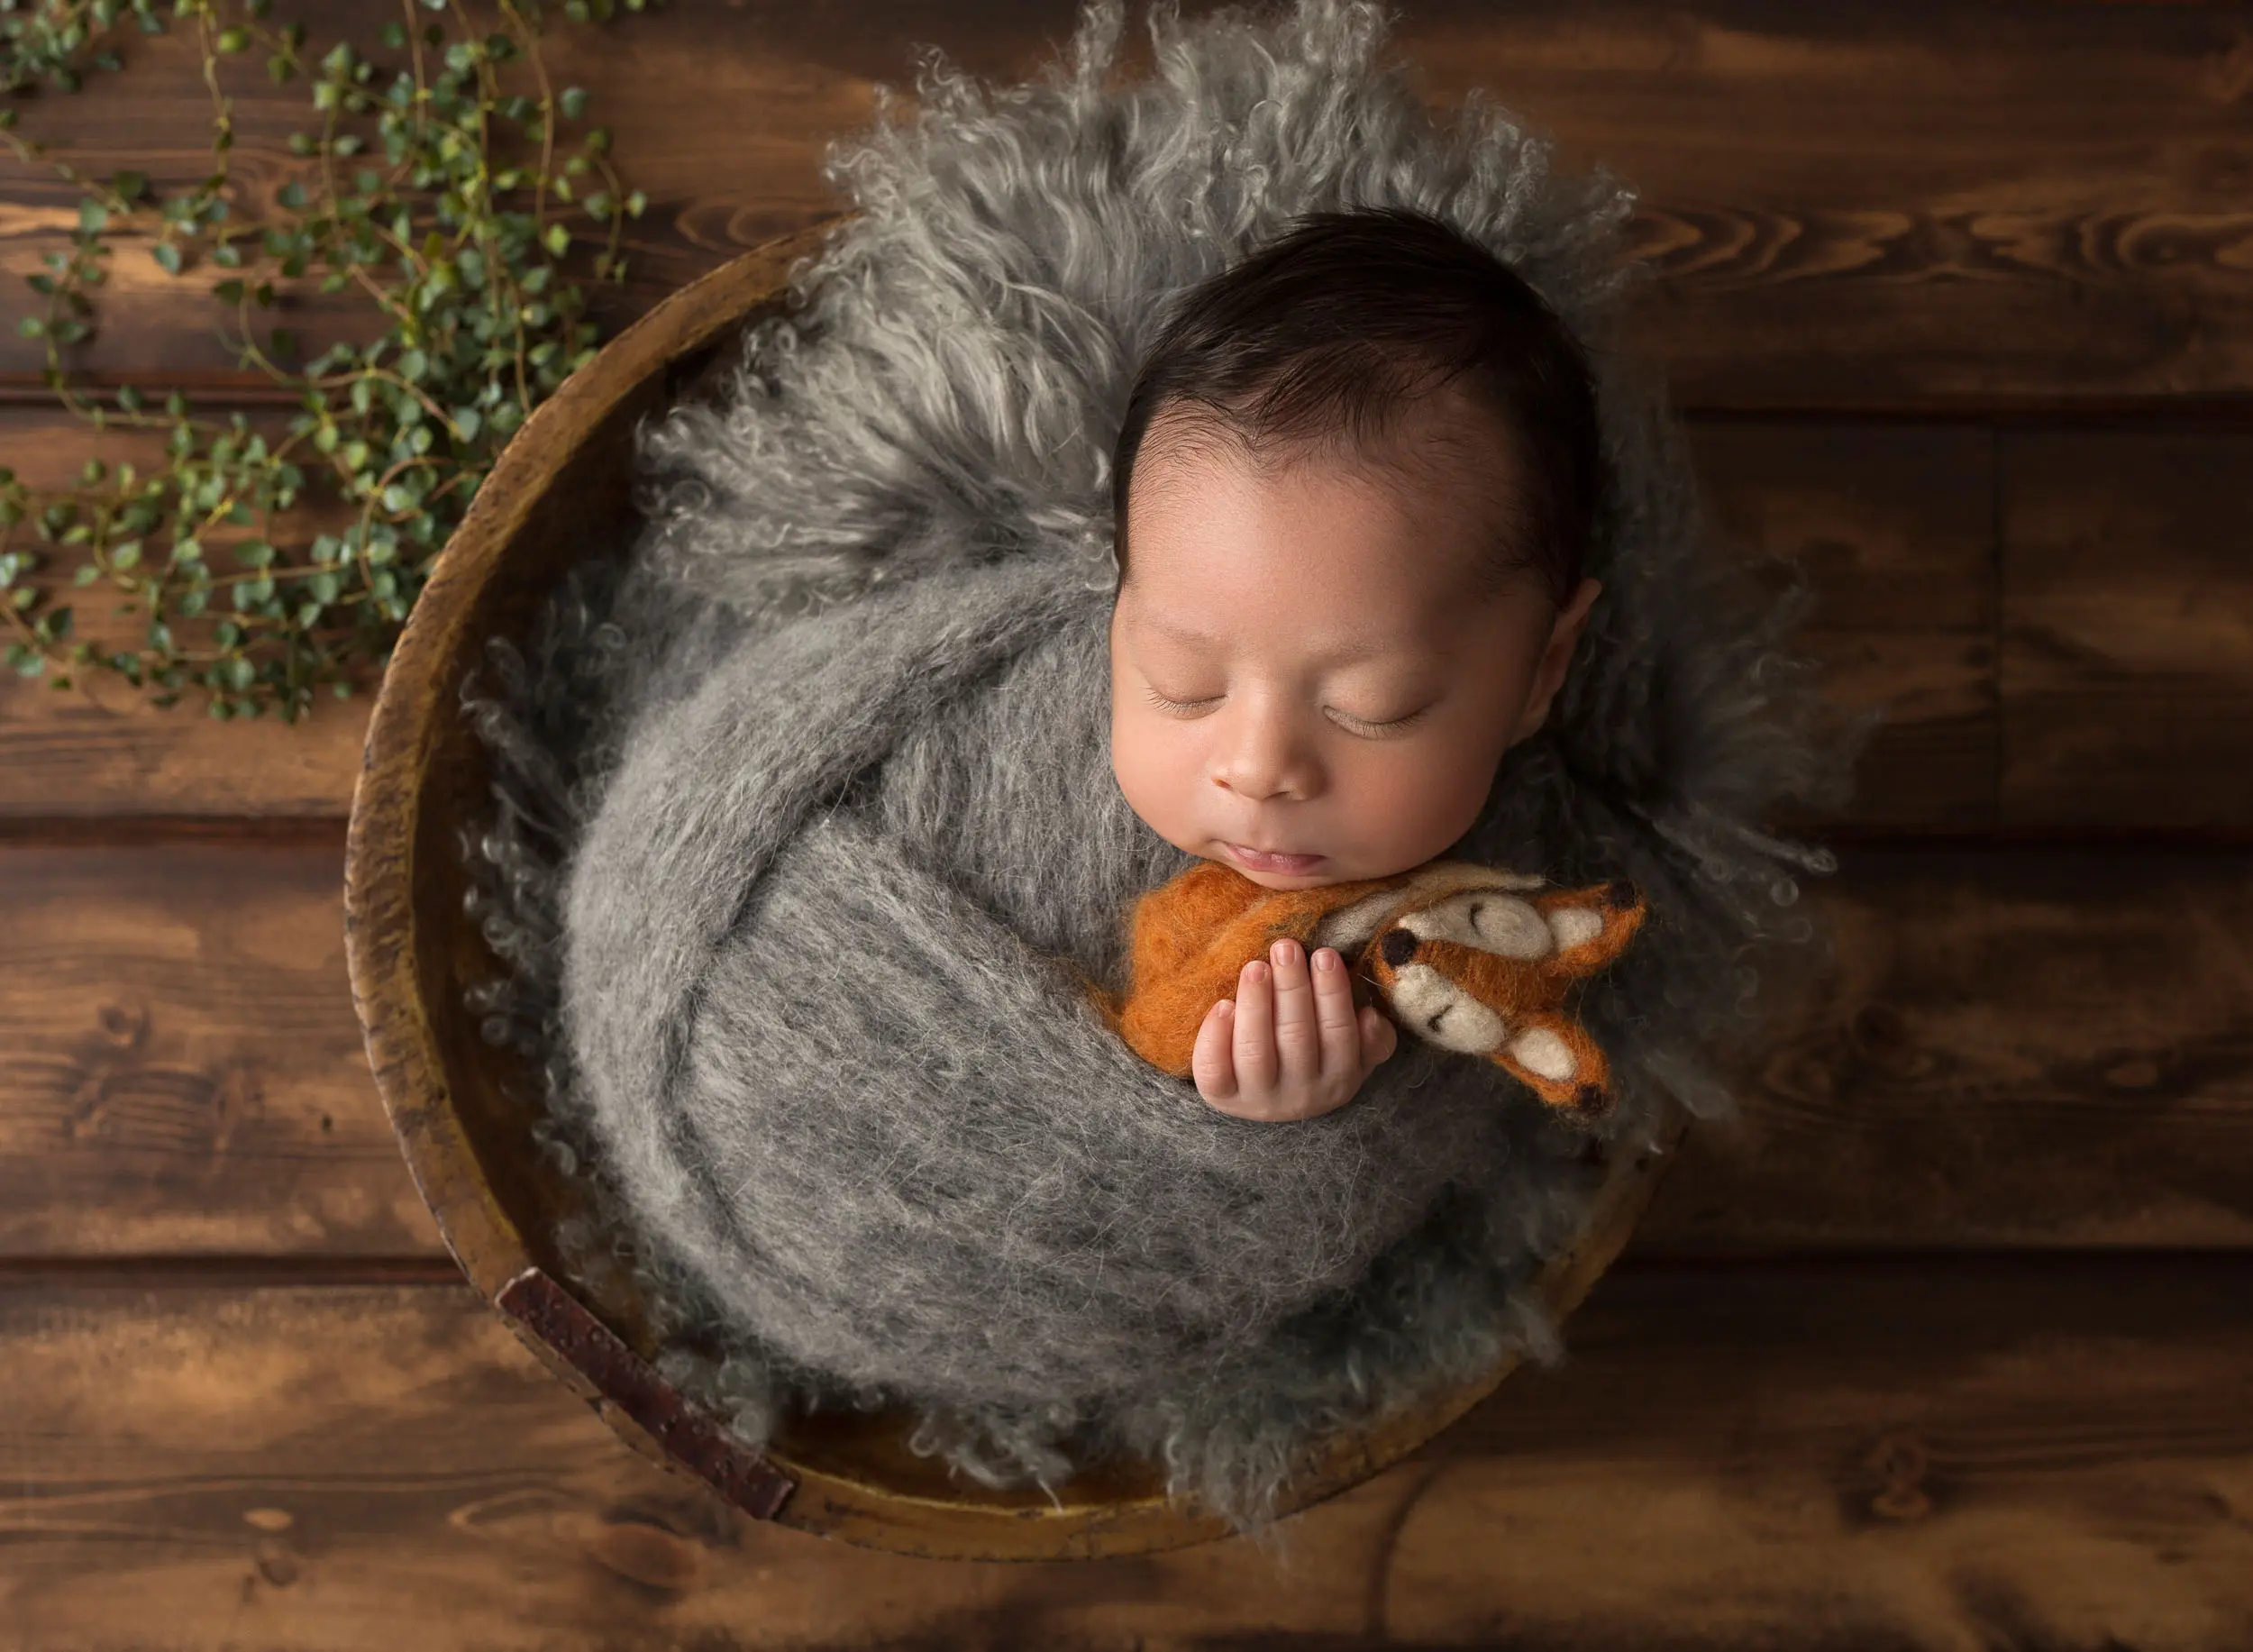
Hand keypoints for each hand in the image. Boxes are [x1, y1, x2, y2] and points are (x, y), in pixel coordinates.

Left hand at [1193, 937, 1399, 1120]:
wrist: (1267, 1096)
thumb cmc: (1315, 1057)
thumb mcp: (1354, 1054)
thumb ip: (1372, 1039)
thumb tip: (1370, 1016)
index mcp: (1338, 1079)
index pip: (1339, 1034)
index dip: (1332, 994)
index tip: (1324, 953)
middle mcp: (1299, 1094)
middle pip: (1296, 1037)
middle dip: (1291, 987)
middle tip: (1285, 947)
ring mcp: (1257, 1097)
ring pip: (1254, 1052)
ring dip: (1255, 1004)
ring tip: (1255, 967)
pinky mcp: (1220, 1096)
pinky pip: (1214, 1071)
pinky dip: (1216, 1037)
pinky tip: (1223, 1005)